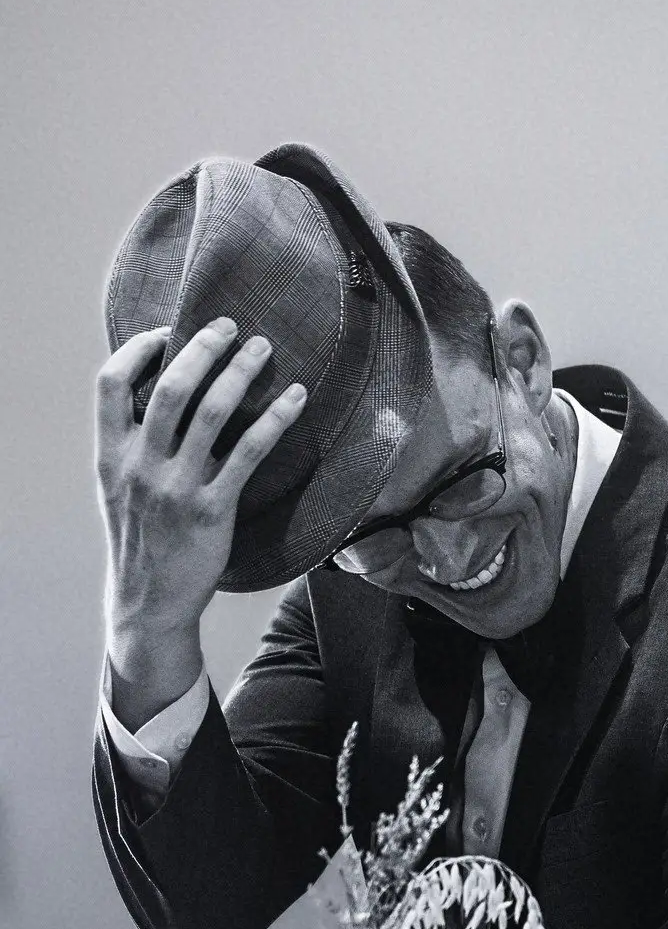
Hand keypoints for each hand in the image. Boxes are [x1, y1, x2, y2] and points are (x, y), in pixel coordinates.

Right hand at [97, 317, 306, 723]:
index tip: (167, 331)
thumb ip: (135, 444)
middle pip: (169, 388)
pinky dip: (275, 419)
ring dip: (240, 373)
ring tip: (263, 349)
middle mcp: (139, 466)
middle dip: (202, 348)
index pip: (109, 384)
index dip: (137, 349)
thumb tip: (167, 394)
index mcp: (110, 455)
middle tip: (230, 326)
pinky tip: (296, 400)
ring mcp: (175, 488)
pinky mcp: (211, 510)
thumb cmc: (143, 539)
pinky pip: (249, 452)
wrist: (151, 602)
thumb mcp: (120, 489)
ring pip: (211, 413)